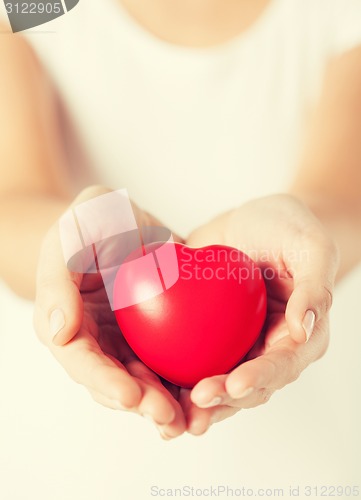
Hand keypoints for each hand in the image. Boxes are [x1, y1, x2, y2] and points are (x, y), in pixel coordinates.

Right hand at [33, 185, 185, 438]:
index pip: (82, 361)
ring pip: (145, 381)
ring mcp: (127, 341)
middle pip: (116, 382)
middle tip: (169, 416)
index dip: (104, 382)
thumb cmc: (93, 220)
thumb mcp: (72, 234)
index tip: (130, 397)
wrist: (125, 219)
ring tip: (192, 418)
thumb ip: (58, 280)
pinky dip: (187, 379)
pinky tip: (209, 391)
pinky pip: (172, 361)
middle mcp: (97, 341)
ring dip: (166, 402)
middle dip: (141, 403)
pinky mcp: (157, 336)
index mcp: (69, 324)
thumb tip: (58, 332)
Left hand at [183, 194, 338, 433]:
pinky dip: (173, 373)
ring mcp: (237, 343)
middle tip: (195, 402)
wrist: (254, 218)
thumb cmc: (288, 229)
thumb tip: (303, 329)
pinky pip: (191, 357)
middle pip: (247, 385)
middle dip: (222, 400)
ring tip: (172, 414)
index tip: (234, 384)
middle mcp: (267, 346)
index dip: (260, 378)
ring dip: (196, 402)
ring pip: (217, 381)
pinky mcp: (209, 334)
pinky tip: (150, 380)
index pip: (282, 365)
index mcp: (298, 335)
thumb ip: (314, 288)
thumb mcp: (310, 248)